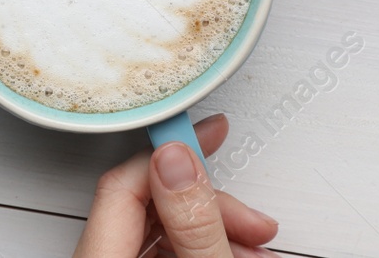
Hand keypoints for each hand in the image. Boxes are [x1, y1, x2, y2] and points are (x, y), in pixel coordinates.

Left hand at [73, 114, 278, 257]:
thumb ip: (191, 222)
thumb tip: (178, 159)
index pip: (122, 182)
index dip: (171, 151)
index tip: (208, 132)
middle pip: (148, 205)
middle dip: (210, 205)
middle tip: (252, 221)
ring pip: (162, 230)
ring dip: (214, 229)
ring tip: (255, 249)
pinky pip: (163, 252)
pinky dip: (200, 248)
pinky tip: (235, 253)